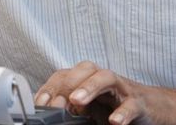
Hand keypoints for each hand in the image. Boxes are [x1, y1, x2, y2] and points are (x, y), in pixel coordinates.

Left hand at [35, 61, 175, 124]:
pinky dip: (122, 112)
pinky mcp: (138, 102)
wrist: (147, 107)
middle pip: (83, 69)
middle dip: (68, 83)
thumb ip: (69, 105)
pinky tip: (114, 121)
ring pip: (105, 77)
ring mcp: (121, 88)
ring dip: (89, 87)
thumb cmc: (111, 103)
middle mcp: (101, 78)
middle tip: (59, 100)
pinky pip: (131, 104)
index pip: (64, 74)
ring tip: (76, 100)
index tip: (40, 102)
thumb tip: (49, 110)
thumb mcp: (86, 104)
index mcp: (85, 77)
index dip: (50, 86)